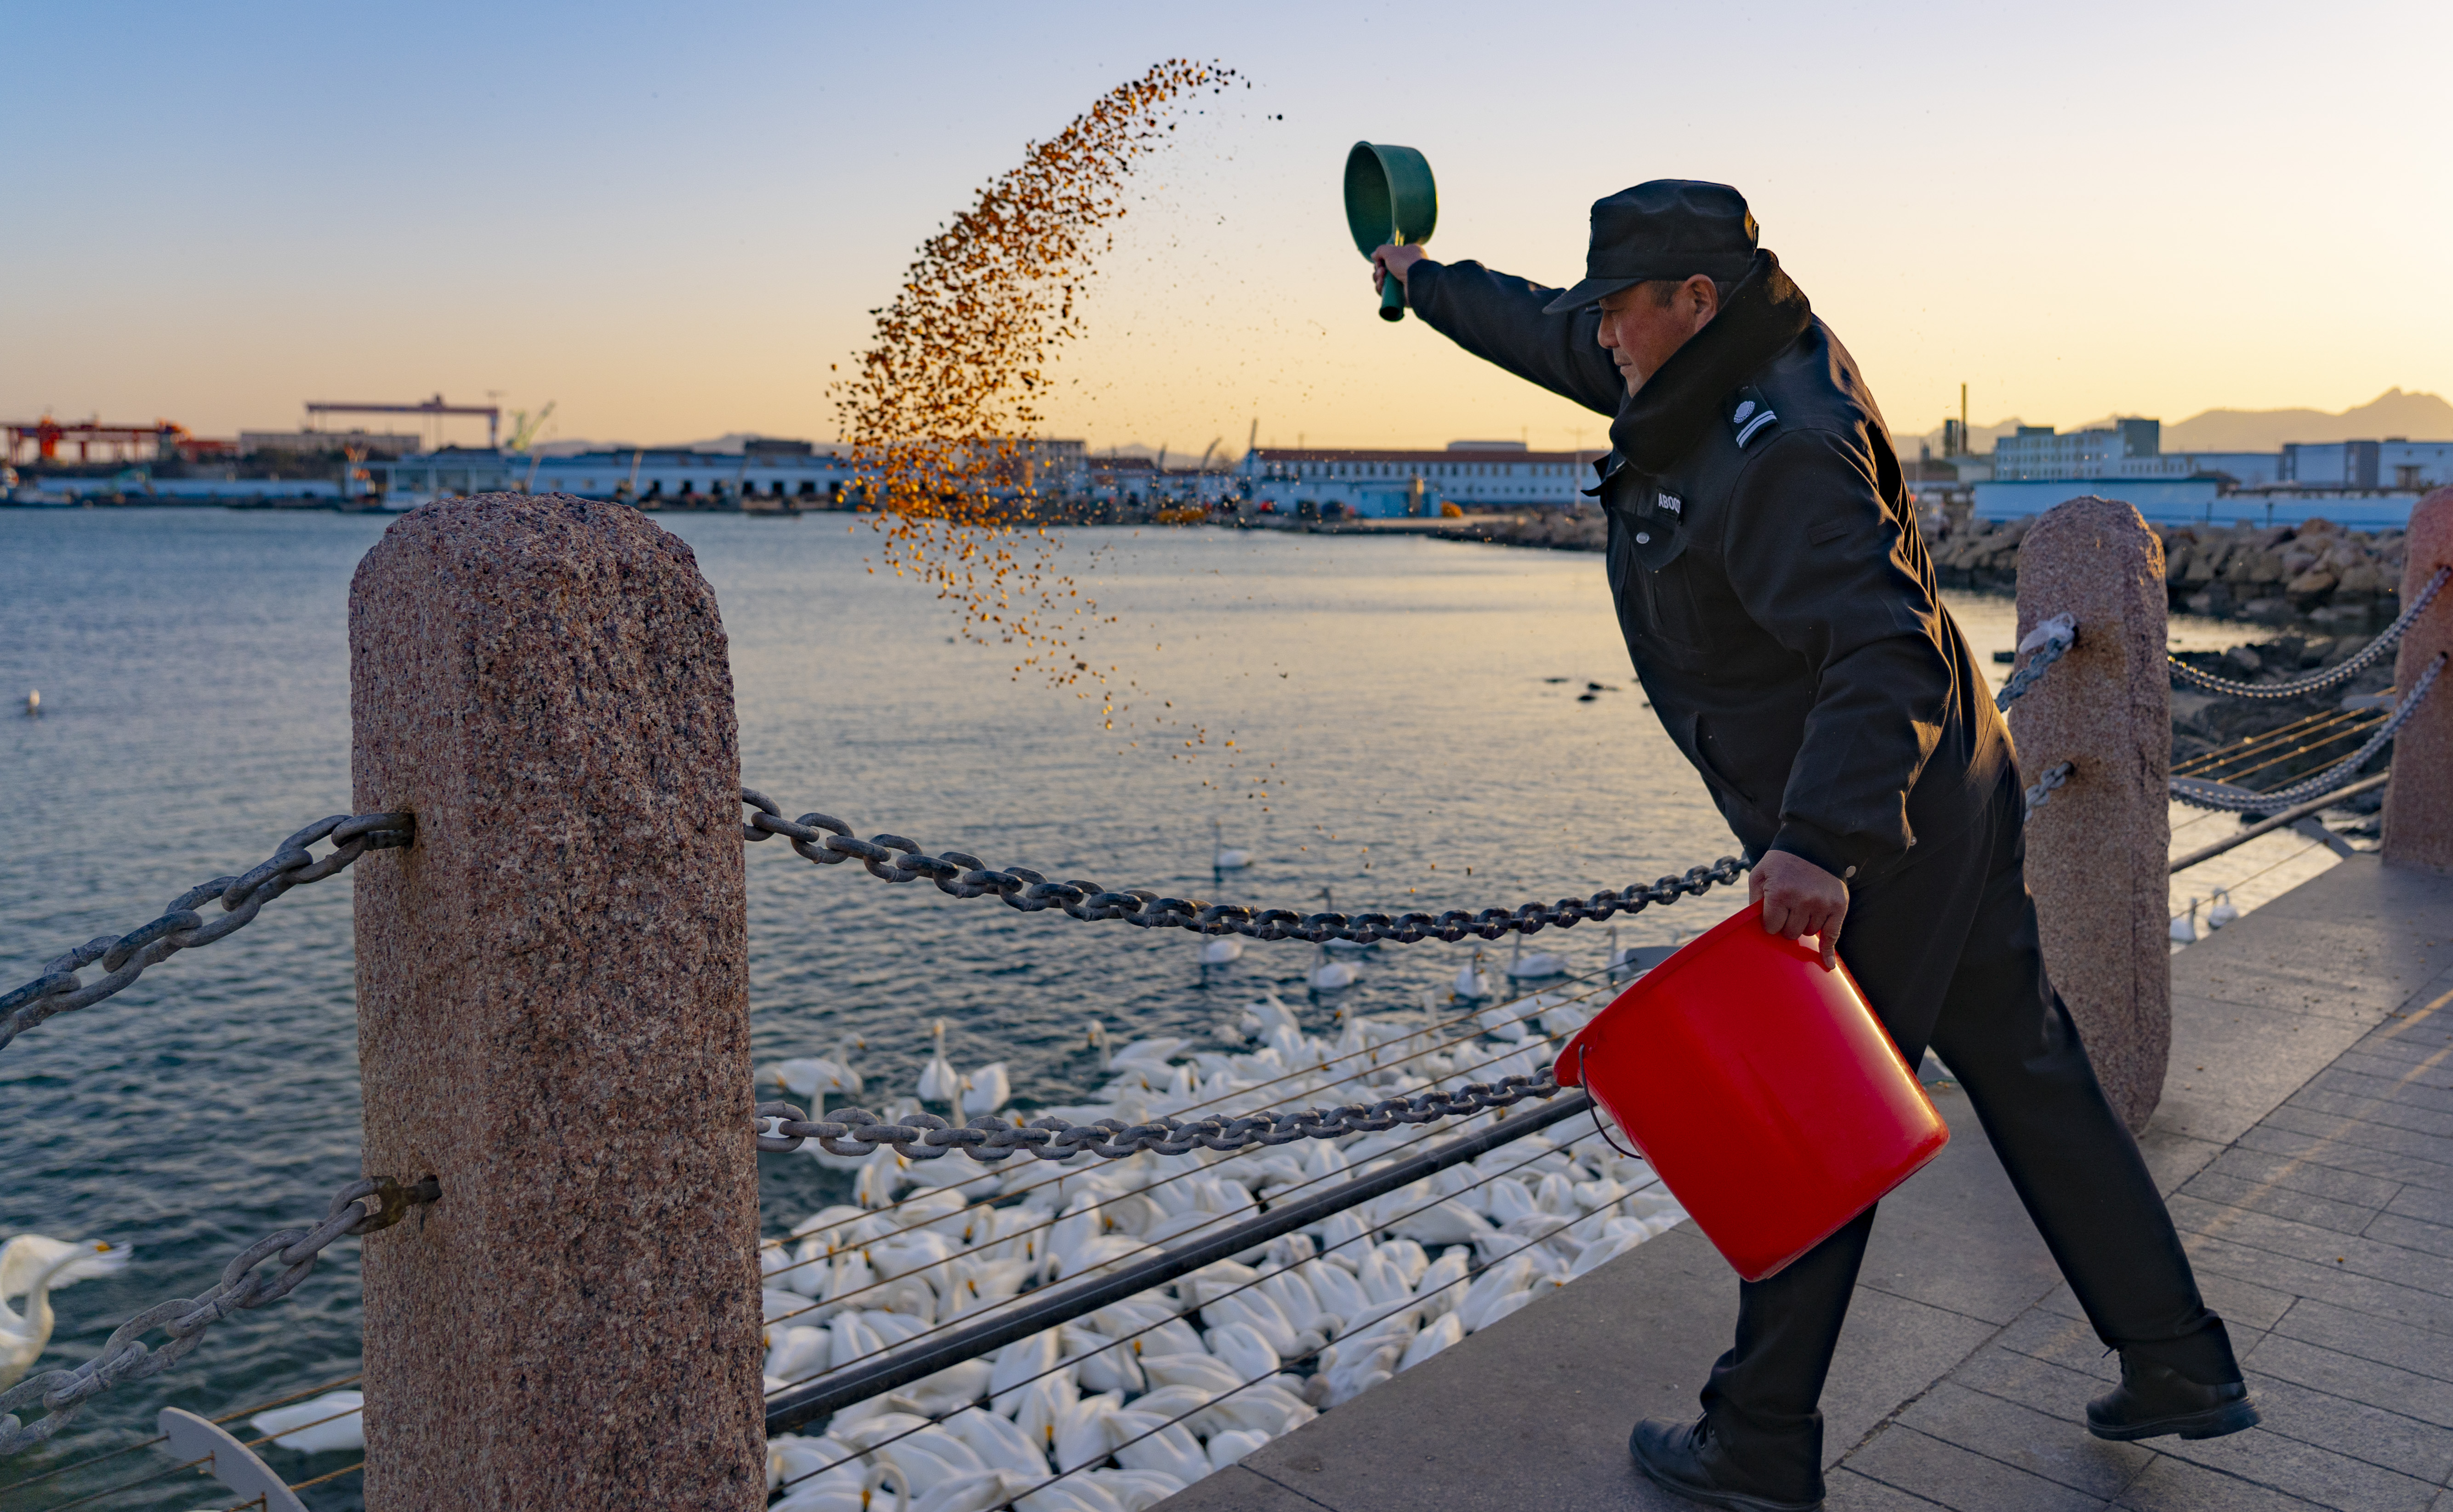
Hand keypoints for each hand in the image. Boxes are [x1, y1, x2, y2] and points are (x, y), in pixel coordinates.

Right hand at [1372, 243, 1425, 294]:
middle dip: (1378, 269)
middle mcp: (1406, 268)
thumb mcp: (1391, 251)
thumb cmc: (1406, 262)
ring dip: (1378, 278)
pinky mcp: (1399, 293)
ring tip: (1382, 277)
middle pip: (1385, 268)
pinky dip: (1380, 287)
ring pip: (1383, 280)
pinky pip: (1385, 290)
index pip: (1390, 256)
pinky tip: (1381, 284)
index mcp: (1408, 255)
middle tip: (1381, 270)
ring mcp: (1403, 281)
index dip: (1381, 258)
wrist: (1417, 281)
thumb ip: (1381, 250)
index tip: (1379, 260)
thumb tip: (1373, 255)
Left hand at [1750, 850, 1848, 970]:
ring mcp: (1822, 903)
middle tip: (1788, 911)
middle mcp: (1803, 900)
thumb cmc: (1780, 863)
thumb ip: (1754, 901)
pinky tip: (1827, 964)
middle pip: (1791, 933)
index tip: (1772, 914)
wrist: (1812, 844)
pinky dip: (1828, 951)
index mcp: (1780, 893)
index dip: (1771, 923)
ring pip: (1809, 933)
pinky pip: (1832, 935)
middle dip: (1786, 926)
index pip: (1772, 927)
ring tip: (1803, 906)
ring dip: (1804, 925)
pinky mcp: (1838, 905)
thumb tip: (1751, 927)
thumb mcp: (1759, 875)